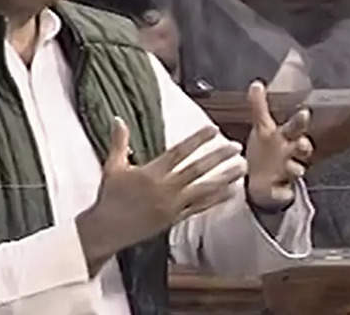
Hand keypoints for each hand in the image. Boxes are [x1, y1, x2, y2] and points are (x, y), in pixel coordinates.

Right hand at [76, 117, 244, 275]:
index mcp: (151, 173)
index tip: (214, 130)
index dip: (197, 140)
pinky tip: (231, 192)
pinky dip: (217, 199)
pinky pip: (199, 208)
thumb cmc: (109, 197)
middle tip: (236, 147)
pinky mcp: (175, 219)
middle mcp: (165, 188)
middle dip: (218, 157)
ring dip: (225, 178)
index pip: (179, 152)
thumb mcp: (112, 166)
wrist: (107, 230)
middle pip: (197, 169)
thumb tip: (118, 118)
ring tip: (242, 168)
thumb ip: (119, 141)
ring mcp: (172, 205)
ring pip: (203, 189)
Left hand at [245, 81, 312, 211]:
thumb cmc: (266, 150)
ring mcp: (291, 170)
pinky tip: (279, 185)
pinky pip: (286, 189)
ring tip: (289, 167)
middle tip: (302, 140)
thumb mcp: (261, 127)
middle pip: (301, 145)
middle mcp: (291, 151)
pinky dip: (283, 188)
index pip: (294, 125)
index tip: (305, 112)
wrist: (264, 181)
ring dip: (293, 166)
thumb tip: (256, 82)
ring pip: (297, 167)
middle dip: (303, 142)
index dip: (300, 121)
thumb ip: (259, 106)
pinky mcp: (285, 189)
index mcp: (285, 136)